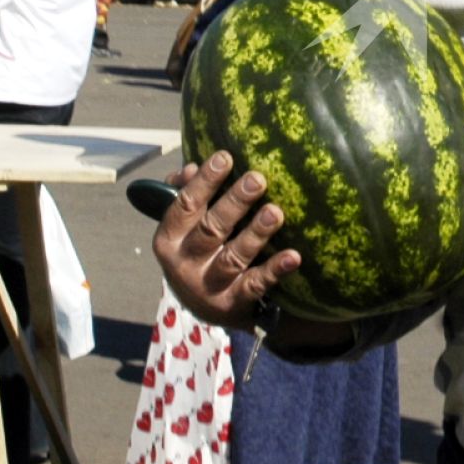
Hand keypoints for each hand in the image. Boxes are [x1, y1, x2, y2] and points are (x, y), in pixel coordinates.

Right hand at [152, 152, 295, 329]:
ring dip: (255, 233)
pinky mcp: (233, 303)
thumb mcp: (184, 228)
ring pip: (233, 257)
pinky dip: (275, 271)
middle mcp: (185, 264)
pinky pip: (256, 284)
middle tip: (257, 179)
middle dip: (234, 203)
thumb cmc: (198, 251)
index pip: (185, 206)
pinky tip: (293, 256)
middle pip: (211, 229)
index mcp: (169, 239)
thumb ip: (186, 196)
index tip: (225, 157)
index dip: (204, 182)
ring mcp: (209, 286)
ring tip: (275, 212)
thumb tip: (189, 168)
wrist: (206, 306)